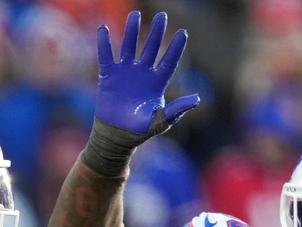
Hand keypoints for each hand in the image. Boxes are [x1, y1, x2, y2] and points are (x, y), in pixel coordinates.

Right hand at [95, 11, 198, 135]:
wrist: (117, 136)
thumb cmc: (140, 130)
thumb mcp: (161, 121)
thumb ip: (177, 110)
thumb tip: (197, 99)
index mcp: (157, 83)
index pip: (168, 61)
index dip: (176, 48)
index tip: (183, 33)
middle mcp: (143, 73)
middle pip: (151, 48)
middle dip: (157, 32)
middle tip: (162, 16)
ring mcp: (126, 72)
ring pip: (130, 46)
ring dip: (133, 31)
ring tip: (135, 15)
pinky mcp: (109, 75)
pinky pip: (106, 56)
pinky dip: (104, 43)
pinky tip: (104, 29)